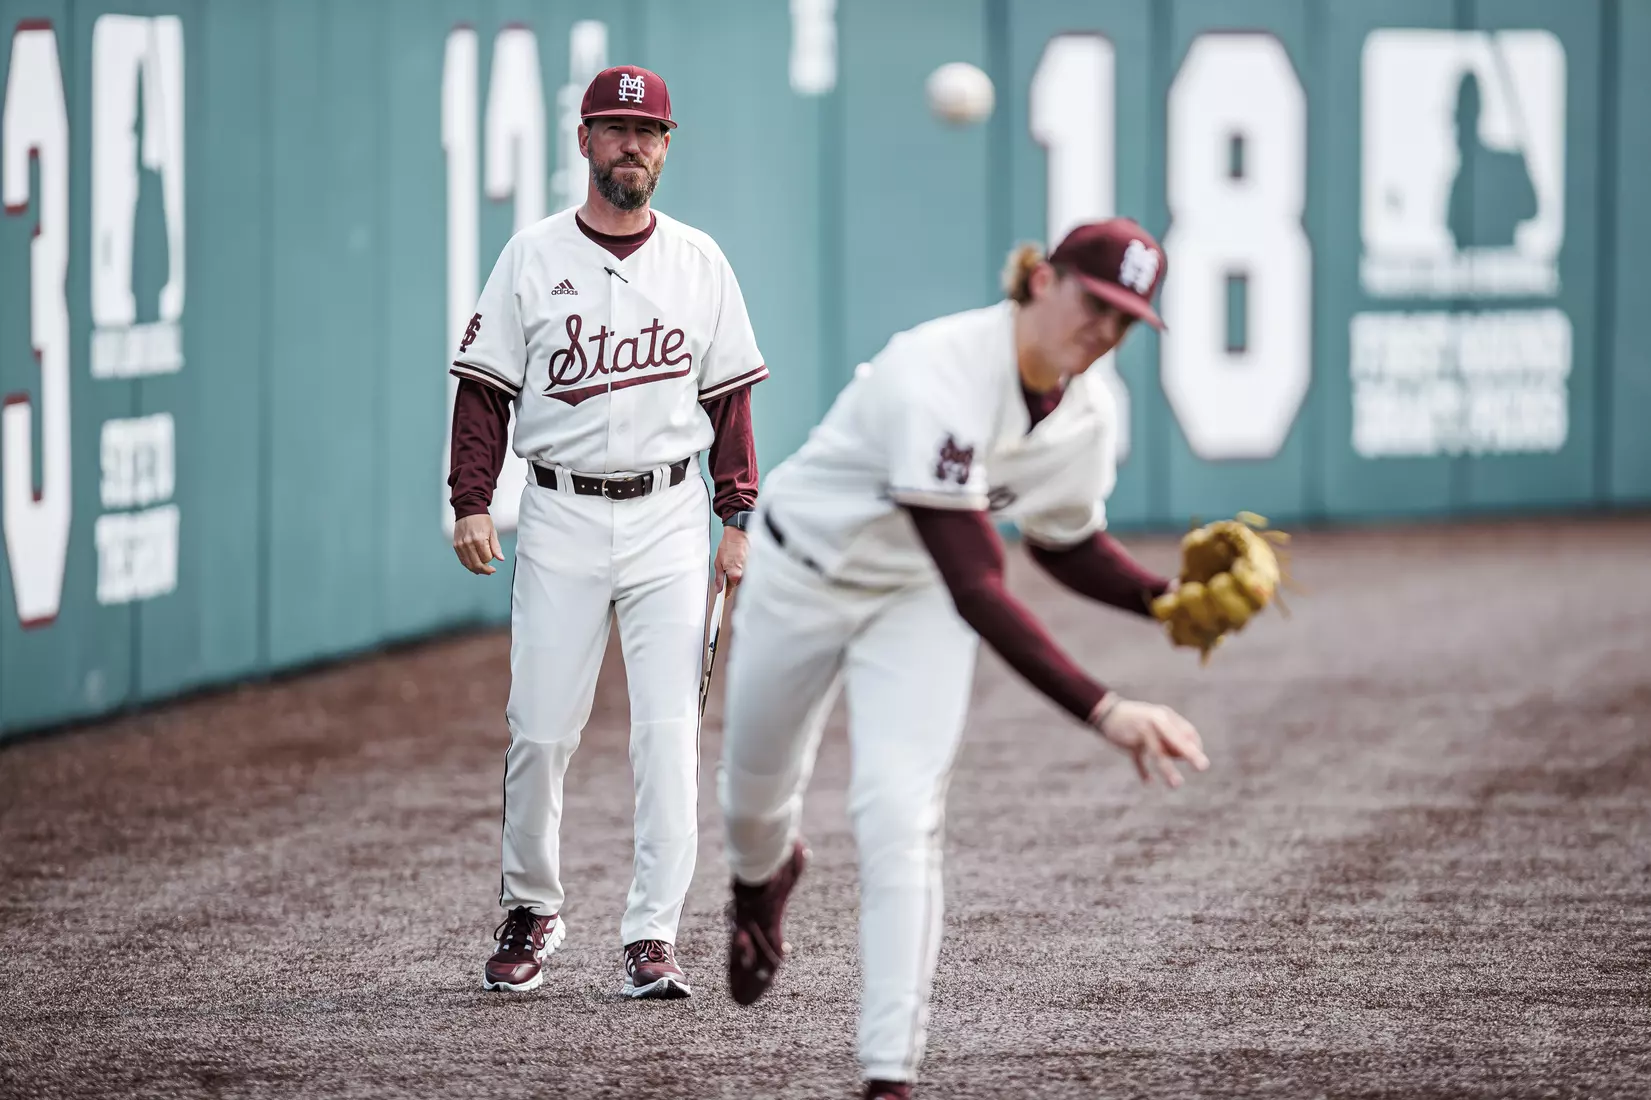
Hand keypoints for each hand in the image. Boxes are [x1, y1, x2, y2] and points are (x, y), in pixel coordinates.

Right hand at [453, 513, 503, 574]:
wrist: (468, 510)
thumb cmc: (481, 519)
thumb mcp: (492, 532)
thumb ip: (496, 547)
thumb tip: (501, 559)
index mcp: (479, 539)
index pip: (486, 558)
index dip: (491, 559)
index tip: (493, 556)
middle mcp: (468, 543)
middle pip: (476, 564)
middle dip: (485, 570)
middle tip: (490, 571)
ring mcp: (460, 545)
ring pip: (468, 564)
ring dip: (476, 569)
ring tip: (482, 570)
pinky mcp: (456, 545)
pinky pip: (462, 560)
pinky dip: (468, 564)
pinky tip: (474, 566)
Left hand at [714, 525, 749, 591]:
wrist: (738, 533)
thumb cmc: (728, 544)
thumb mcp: (718, 562)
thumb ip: (719, 578)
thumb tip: (718, 588)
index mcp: (735, 574)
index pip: (731, 590)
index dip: (727, 592)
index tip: (724, 595)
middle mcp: (745, 573)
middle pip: (738, 583)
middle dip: (733, 579)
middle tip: (728, 568)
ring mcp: (751, 568)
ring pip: (744, 577)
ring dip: (740, 572)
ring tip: (735, 561)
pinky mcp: (756, 564)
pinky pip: (750, 570)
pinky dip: (745, 567)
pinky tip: (741, 559)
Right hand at [1088, 692, 1208, 787]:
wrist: (1107, 712)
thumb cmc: (1136, 719)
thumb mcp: (1155, 724)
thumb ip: (1170, 739)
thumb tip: (1183, 756)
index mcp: (1165, 716)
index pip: (1188, 733)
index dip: (1194, 748)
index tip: (1196, 759)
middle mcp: (1155, 721)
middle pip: (1175, 739)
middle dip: (1189, 753)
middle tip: (1203, 766)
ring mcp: (1140, 731)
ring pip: (1157, 751)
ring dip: (1167, 769)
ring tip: (1176, 784)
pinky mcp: (1128, 741)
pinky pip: (1138, 758)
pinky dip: (1143, 770)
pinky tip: (1149, 782)